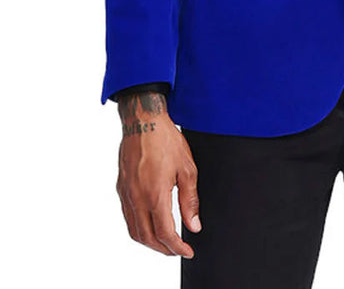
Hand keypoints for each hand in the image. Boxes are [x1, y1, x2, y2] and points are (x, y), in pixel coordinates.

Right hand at [116, 90, 200, 256]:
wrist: (143, 121)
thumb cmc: (166, 140)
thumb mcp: (187, 169)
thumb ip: (190, 200)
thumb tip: (194, 226)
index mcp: (155, 194)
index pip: (165, 234)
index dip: (177, 248)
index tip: (188, 251)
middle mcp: (137, 198)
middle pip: (147, 238)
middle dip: (164, 249)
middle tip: (178, 250)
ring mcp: (126, 194)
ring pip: (134, 231)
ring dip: (149, 242)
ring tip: (165, 242)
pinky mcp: (121, 188)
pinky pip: (128, 217)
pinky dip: (139, 228)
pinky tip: (150, 223)